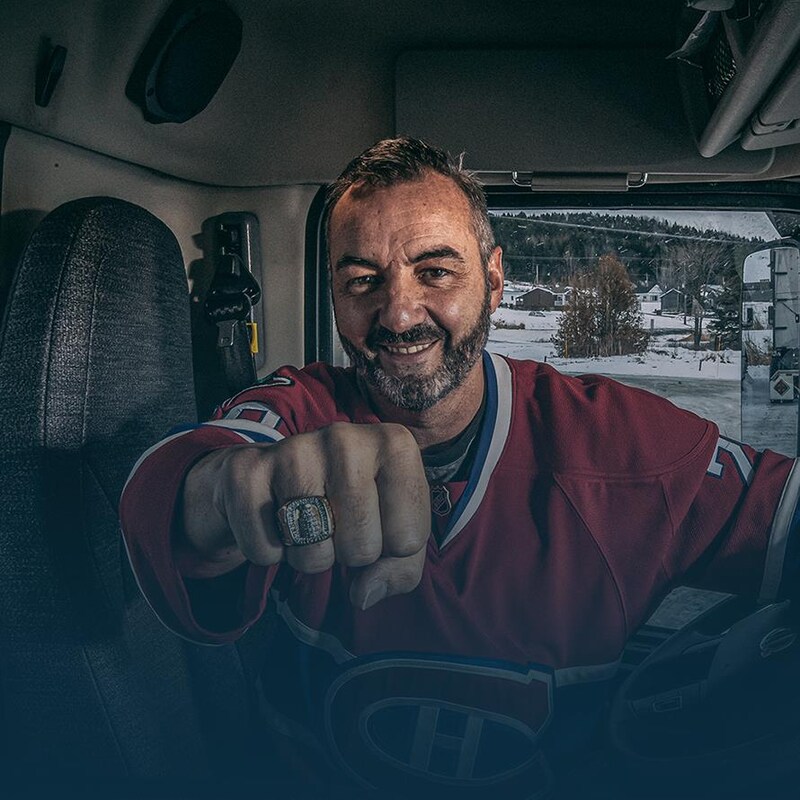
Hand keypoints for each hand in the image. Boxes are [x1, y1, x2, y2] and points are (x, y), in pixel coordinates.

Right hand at [180, 422, 429, 608]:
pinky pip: (266, 551)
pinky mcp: (246, 470)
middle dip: (346, 556)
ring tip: (304, 523)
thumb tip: (364, 594)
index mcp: (393, 444)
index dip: (391, 551)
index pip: (409, 540)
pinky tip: (271, 520)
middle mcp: (346, 437)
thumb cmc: (344, 507)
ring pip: (314, 553)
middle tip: (334, 526)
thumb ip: (401, 570)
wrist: (264, 478)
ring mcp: (293, 449)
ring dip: (308, 557)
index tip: (377, 524)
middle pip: (361, 548)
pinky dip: (268, 552)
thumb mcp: (390, 532)